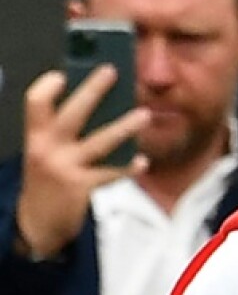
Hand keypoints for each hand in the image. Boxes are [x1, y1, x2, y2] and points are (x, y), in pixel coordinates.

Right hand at [15, 67, 148, 257]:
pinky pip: (111, 173)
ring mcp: (65, 168)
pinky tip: (142, 161)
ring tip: (144, 115)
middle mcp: (47, 149)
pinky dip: (128, 167)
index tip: (63, 74)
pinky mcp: (82, 187)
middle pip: (72, 114)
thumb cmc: (47, 176)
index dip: (47, 86)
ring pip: (100, 142)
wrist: (36, 223)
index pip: (35, 103)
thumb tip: (97, 97)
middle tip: (112, 71)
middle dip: (92, 90)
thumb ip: (63, 128)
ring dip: (124, 127)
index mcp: (36, 135)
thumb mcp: (46, 150)